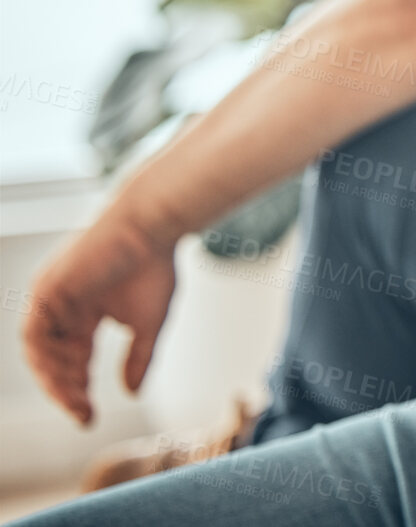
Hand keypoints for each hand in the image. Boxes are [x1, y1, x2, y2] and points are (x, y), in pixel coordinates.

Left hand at [21, 209, 178, 425]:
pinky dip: (45, 359)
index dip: (79, 390)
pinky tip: (67, 374)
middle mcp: (62, 308)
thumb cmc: (153, 267)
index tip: (91, 416)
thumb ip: (137, 358)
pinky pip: (34, 335)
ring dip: (55, 379)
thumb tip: (131, 393)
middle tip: (82, 414)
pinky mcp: (46, 290)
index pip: (74, 360)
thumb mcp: (148, 324)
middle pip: (53, 360)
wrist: (150, 228)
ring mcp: (51, 299)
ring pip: (40, 351)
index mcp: (84, 314)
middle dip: (66, 391)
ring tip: (76, 397)